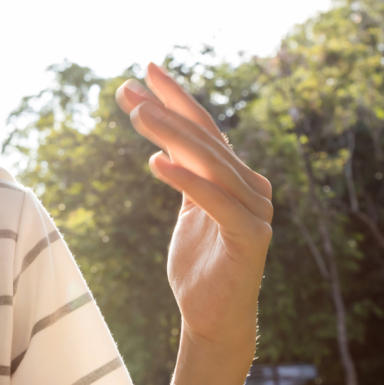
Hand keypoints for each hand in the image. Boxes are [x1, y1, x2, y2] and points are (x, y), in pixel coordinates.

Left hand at [116, 63, 271, 369]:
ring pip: (209, 163)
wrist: (214, 315)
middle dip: (164, 111)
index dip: (176, 96)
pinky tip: (156, 162)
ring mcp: (256, 210)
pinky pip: (216, 202)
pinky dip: (187, 180)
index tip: (145, 69)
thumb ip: (184, 170)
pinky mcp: (251, 237)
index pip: (204, 126)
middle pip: (204, 139)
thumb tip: (162, 138)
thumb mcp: (187, 206)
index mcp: (235, 175)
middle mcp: (251, 185)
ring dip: (171, 135)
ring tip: (137, 115)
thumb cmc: (199, 261)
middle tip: (127, 91)